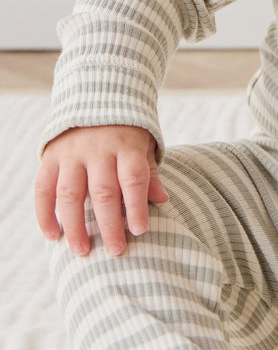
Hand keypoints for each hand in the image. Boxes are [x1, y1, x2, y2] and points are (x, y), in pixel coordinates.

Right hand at [35, 125, 167, 256]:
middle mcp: (97, 149)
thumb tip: (162, 200)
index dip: (136, 206)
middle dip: (109, 225)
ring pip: (71, 194)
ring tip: (82, 251)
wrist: (94, 98)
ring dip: (75, 225)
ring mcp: (71, 153)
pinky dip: (45, 213)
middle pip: (103, 192)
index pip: (133, 179)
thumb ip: (148, 173)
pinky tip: (52, 235)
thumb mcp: (143, 145)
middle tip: (115, 251)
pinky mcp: (50, 157)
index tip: (140, 231)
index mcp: (126, 146)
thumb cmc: (125, 132)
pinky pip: (44, 187)